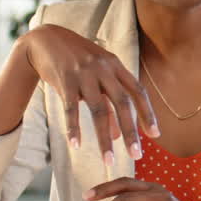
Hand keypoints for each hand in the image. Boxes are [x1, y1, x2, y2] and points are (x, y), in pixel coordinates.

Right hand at [19, 24, 159, 163]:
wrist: (44, 39)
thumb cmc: (75, 62)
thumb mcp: (96, 77)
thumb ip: (108, 103)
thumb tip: (118, 134)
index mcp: (116, 66)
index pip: (138, 92)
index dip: (148, 113)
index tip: (155, 135)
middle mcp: (104, 68)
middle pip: (123, 103)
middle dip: (132, 131)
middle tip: (136, 156)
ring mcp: (84, 73)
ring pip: (99, 110)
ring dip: (104, 138)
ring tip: (109, 161)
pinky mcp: (64, 79)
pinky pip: (71, 108)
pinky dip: (74, 128)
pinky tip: (76, 145)